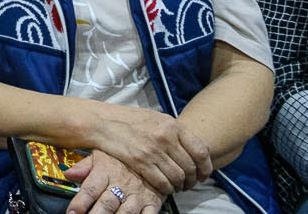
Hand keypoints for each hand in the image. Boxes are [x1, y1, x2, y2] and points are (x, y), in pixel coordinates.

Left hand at [64, 150, 161, 213]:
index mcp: (106, 172)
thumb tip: (67, 174)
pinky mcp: (152, 203)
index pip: (90, 189)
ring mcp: (138, 195)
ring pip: (125, 213)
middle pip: (106, 204)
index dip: (80, 203)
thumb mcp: (101, 154)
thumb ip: (84, 166)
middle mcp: (121, 184)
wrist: (153, 153)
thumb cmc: (123, 157)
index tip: (72, 212)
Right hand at [77, 100, 214, 195]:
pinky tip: (165, 188)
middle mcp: (165, 137)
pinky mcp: (140, 161)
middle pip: (190, 167)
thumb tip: (192, 147)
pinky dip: (166, 189)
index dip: (206, 167)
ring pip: (178, 177)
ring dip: (179, 186)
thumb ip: (174, 131)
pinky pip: (162, 182)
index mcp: (172, 125)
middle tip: (189, 184)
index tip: (203, 174)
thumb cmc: (128, 120)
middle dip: (192, 180)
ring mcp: (153, 150)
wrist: (102, 122)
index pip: (201, 150)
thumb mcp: (155, 118)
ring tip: (176, 186)